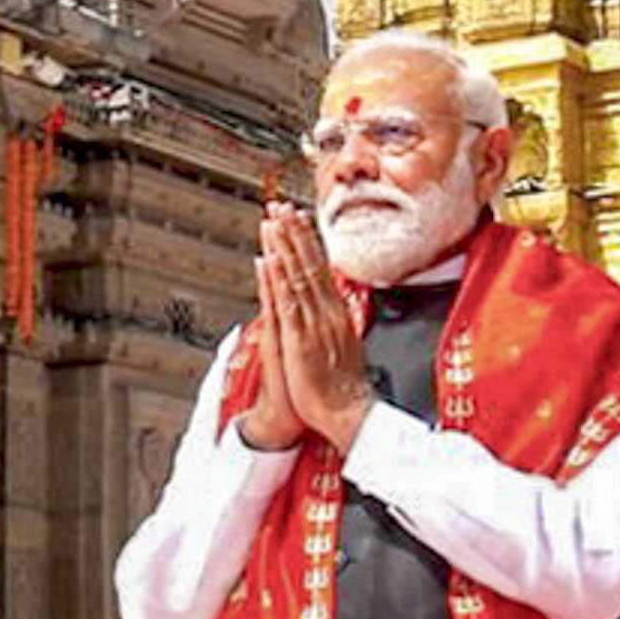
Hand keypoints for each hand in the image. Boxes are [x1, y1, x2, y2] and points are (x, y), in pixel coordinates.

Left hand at [257, 203, 370, 453]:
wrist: (347, 412)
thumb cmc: (341, 385)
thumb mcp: (340, 344)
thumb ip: (334, 321)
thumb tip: (332, 304)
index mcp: (335, 313)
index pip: (320, 269)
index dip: (307, 242)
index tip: (298, 219)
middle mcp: (327, 312)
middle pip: (310, 264)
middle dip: (295, 233)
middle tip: (282, 206)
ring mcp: (314, 323)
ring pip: (299, 276)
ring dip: (286, 247)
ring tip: (275, 221)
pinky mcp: (301, 338)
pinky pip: (289, 302)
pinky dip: (280, 280)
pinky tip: (272, 261)